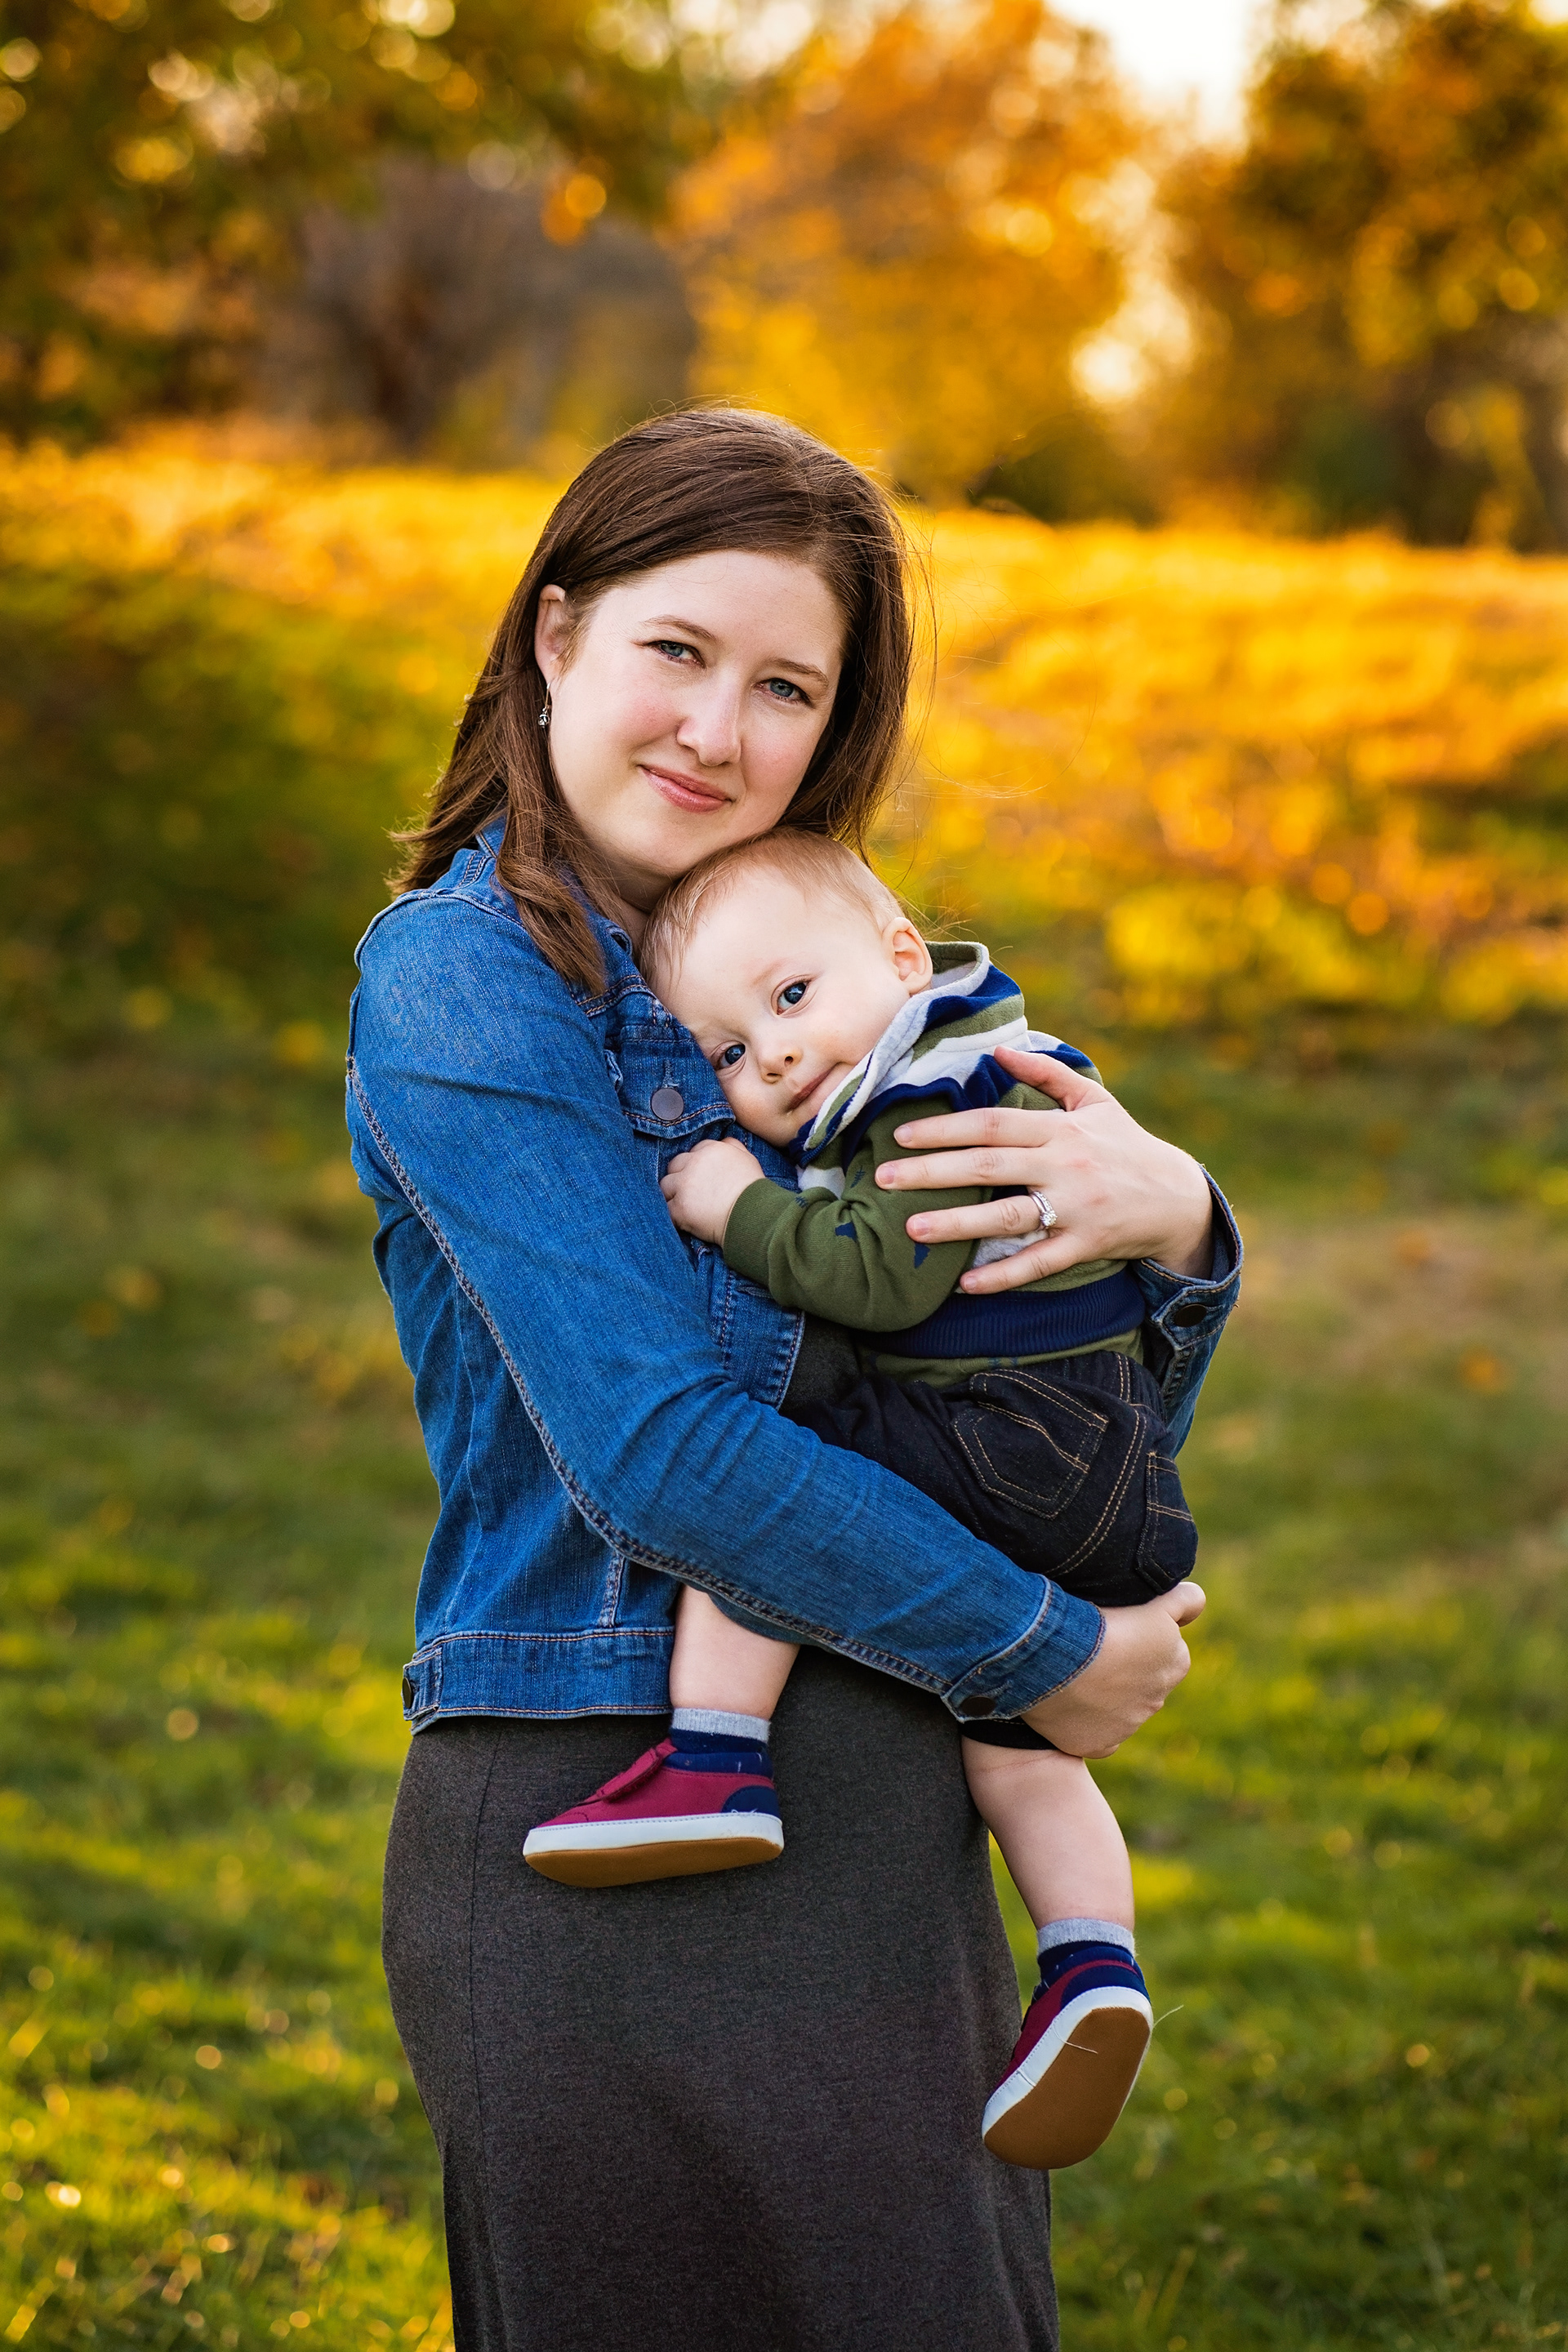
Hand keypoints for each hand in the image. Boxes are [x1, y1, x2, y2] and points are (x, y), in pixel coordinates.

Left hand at [660, 1137, 764, 1244]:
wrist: (754, 1215)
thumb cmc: (753, 1189)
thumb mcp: (747, 1159)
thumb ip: (732, 1146)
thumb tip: (723, 1142)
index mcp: (710, 1150)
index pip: (693, 1151)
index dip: (696, 1165)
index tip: (702, 1178)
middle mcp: (694, 1163)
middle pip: (674, 1165)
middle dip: (680, 1176)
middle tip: (690, 1192)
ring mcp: (684, 1185)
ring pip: (665, 1185)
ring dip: (672, 1194)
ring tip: (685, 1206)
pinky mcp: (679, 1207)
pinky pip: (666, 1209)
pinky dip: (673, 1215)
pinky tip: (683, 1220)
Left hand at [875, 1046, 1213, 1286]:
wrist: (1178, 1196)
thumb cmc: (1126, 1145)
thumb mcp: (1094, 1100)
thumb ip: (1047, 1074)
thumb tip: (1000, 1050)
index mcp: (1060, 1128)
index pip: (991, 1124)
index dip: (944, 1128)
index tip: (900, 1135)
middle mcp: (1065, 1165)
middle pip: (988, 1166)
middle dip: (932, 1172)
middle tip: (882, 1178)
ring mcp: (1075, 1207)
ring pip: (1008, 1217)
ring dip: (957, 1224)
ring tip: (911, 1230)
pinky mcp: (1086, 1244)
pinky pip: (1039, 1262)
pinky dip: (1003, 1274)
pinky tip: (966, 1285)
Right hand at [1021, 1582, 1205, 1755]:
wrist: (1059, 1657)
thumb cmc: (1105, 1623)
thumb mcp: (1156, 1603)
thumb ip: (1186, 1601)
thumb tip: (1196, 1602)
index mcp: (1176, 1663)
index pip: (1164, 1650)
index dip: (1139, 1638)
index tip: (1117, 1630)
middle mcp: (1158, 1699)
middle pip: (1141, 1681)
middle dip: (1123, 1669)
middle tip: (1093, 1650)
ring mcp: (1128, 1725)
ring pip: (1117, 1709)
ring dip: (1101, 1695)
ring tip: (1073, 1671)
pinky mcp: (1099, 1744)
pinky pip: (1098, 1737)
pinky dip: (1088, 1726)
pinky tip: (1072, 1706)